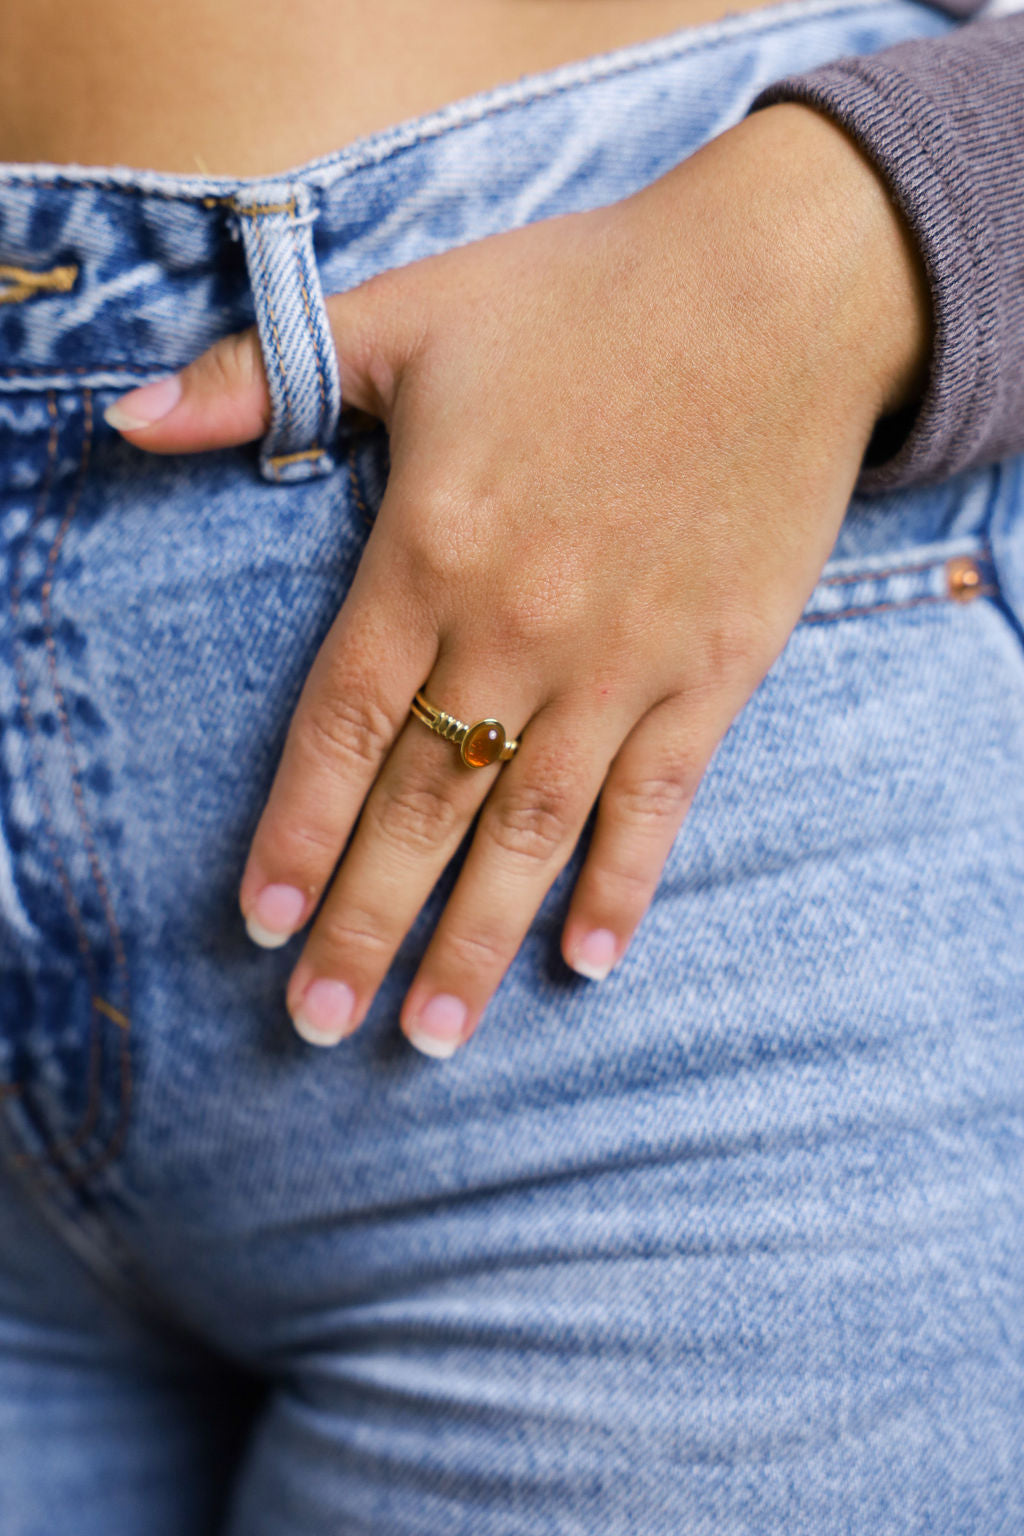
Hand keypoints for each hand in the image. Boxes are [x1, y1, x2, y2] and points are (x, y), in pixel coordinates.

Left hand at [105, 104, 929, 1057]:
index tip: (256, 927)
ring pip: (533, 827)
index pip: (343, 725)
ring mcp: (624, 659)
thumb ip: (258, 378)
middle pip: (425, 804)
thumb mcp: (408, 312)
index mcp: (432, 547)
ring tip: (432, 1032)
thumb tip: (121, 418)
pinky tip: (588, 961)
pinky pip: (660, 800)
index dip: (294, 832)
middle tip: (318, 1025)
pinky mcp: (715, 670)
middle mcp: (521, 625)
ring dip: (477, 939)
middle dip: (364, 921)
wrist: (778, 292)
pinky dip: (624, 883)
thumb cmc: (584, 296)